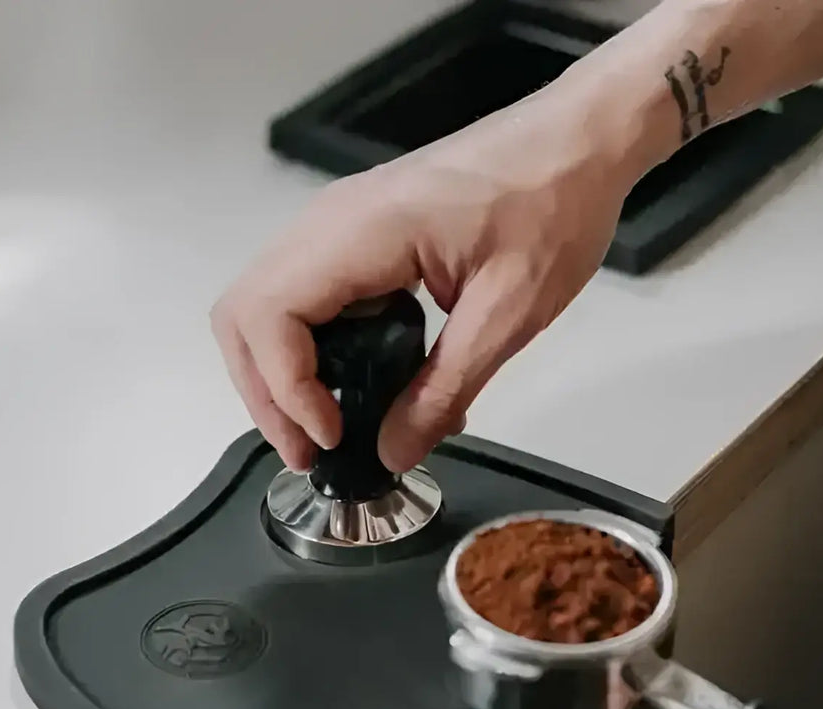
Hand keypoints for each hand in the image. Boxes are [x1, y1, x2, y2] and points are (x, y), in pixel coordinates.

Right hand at [210, 75, 645, 472]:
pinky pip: (299, 298)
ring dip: (277, 376)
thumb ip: (443, 391)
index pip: (270, 315)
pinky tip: (350, 385)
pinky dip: (305, 350)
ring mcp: (335, 224)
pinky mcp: (352, 235)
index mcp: (363, 231)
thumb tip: (393, 453)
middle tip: (312, 449)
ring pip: (261, 307)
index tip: (334, 435)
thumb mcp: (508, 315)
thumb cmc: (555, 206)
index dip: (287, 389)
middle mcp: (330, 221)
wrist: (578, 143)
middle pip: (244, 315)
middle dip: (267, 394)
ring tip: (322, 428)